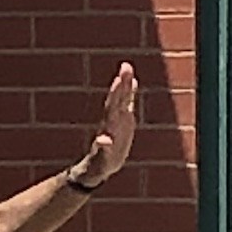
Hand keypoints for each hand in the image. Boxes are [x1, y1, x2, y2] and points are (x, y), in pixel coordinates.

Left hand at [70, 63, 138, 188]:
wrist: (100, 166)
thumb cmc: (99, 164)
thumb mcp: (103, 158)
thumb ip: (103, 148)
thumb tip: (103, 140)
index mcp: (109, 126)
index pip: (113, 106)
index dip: (116, 94)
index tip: (119, 80)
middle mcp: (113, 120)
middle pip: (118, 98)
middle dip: (122, 83)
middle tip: (126, 66)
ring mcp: (118, 119)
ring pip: (122, 98)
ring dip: (125, 84)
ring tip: (127, 68)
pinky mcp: (124, 122)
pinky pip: (128, 104)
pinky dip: (130, 93)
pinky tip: (133, 82)